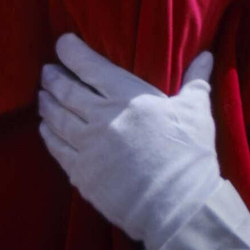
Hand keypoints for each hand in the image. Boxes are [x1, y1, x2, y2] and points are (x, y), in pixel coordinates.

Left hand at [37, 33, 222, 249]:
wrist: (179, 207)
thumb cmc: (190, 155)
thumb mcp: (196, 112)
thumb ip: (196, 82)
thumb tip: (207, 56)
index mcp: (127, 97)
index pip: (90, 66)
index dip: (71, 51)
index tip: (62, 43)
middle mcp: (101, 117)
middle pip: (66, 91)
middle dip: (53, 78)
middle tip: (47, 72)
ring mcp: (87, 145)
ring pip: (56, 118)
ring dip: (46, 104)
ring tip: (42, 97)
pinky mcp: (81, 172)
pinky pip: (56, 148)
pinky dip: (48, 135)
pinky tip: (45, 128)